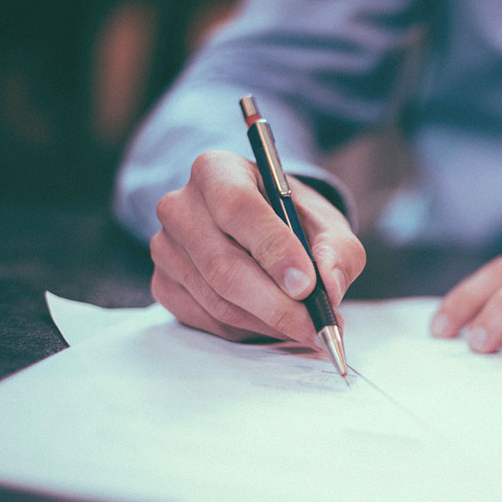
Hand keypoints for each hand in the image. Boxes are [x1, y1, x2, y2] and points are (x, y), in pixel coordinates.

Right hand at [149, 150, 364, 344]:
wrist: (262, 229)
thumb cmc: (293, 220)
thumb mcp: (326, 223)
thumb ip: (337, 250)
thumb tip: (330, 286)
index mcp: (217, 171)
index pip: (238, 208)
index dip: (273, 249)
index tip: (307, 285)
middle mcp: (180, 206)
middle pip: (223, 265)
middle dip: (277, 304)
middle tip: (316, 326)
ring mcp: (166, 248)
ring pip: (218, 300)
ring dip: (268, 322)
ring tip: (307, 327)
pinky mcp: (164, 284)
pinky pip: (208, 320)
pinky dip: (249, 330)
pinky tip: (275, 323)